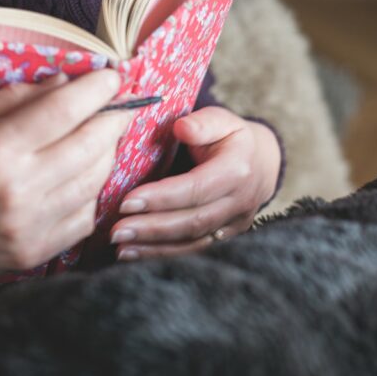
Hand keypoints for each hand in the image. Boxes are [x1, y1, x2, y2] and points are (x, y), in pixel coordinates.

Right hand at [0, 69, 134, 317]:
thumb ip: (12, 102)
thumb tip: (63, 83)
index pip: (63, 110)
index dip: (96, 90)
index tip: (112, 78)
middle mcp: (18, 189)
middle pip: (90, 145)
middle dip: (114, 118)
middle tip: (122, 104)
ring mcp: (31, 225)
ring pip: (95, 181)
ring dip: (107, 153)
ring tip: (103, 136)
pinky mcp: (37, 252)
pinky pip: (85, 216)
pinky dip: (91, 192)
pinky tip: (81, 177)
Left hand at [108, 106, 280, 260]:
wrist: (261, 164)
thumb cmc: (230, 138)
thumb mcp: (221, 120)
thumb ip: (202, 123)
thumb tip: (181, 128)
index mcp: (237, 170)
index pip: (195, 188)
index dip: (161, 198)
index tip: (126, 202)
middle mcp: (239, 202)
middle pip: (192, 221)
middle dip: (151, 228)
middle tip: (116, 231)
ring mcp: (235, 225)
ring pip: (192, 242)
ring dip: (154, 247)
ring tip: (120, 247)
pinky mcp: (226, 239)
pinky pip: (193, 251)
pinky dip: (162, 255)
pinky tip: (135, 254)